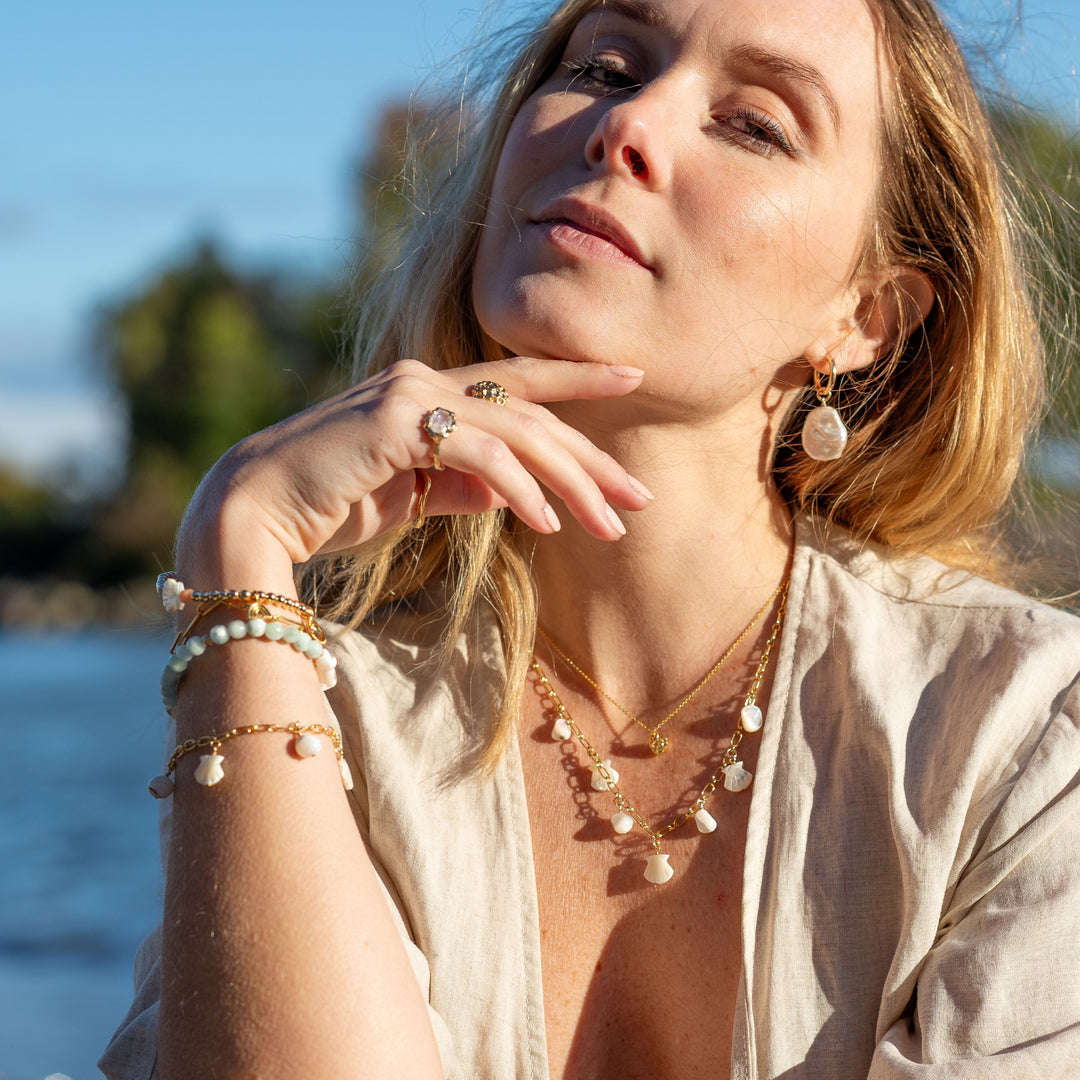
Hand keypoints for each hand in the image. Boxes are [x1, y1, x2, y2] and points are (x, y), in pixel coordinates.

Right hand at [176, 357, 650, 586]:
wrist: (252, 515)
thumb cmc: (329, 505)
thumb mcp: (415, 497)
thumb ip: (466, 486)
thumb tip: (520, 493)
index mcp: (430, 394)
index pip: (519, 384)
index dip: (578, 379)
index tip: (632, 378)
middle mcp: (425, 381)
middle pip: (533, 414)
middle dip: (592, 458)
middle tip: (640, 498)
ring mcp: (411, 394)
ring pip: (519, 432)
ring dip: (571, 482)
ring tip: (611, 525)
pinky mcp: (398, 422)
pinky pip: (482, 455)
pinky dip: (522, 490)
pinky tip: (550, 524)